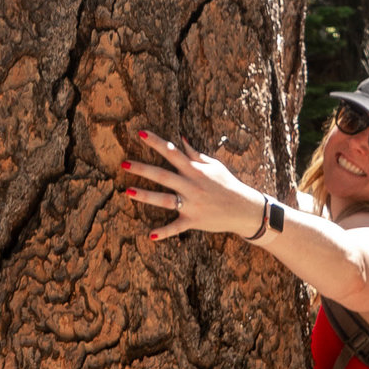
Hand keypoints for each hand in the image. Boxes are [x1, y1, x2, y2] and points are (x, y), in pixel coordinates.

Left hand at [118, 126, 264, 243]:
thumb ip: (195, 154)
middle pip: (163, 175)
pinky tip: (150, 235)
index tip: (140, 134)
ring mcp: (191, 204)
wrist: (244, 209)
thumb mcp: (214, 166)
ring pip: (165, 199)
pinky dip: (165, 232)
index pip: (172, 153)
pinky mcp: (193, 220)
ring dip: (146, 196)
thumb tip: (181, 139)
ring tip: (127, 191)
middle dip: (143, 169)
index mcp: (195, 170)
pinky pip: (177, 227)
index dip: (156, 143)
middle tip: (124, 163)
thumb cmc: (228, 184)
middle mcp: (191, 186)